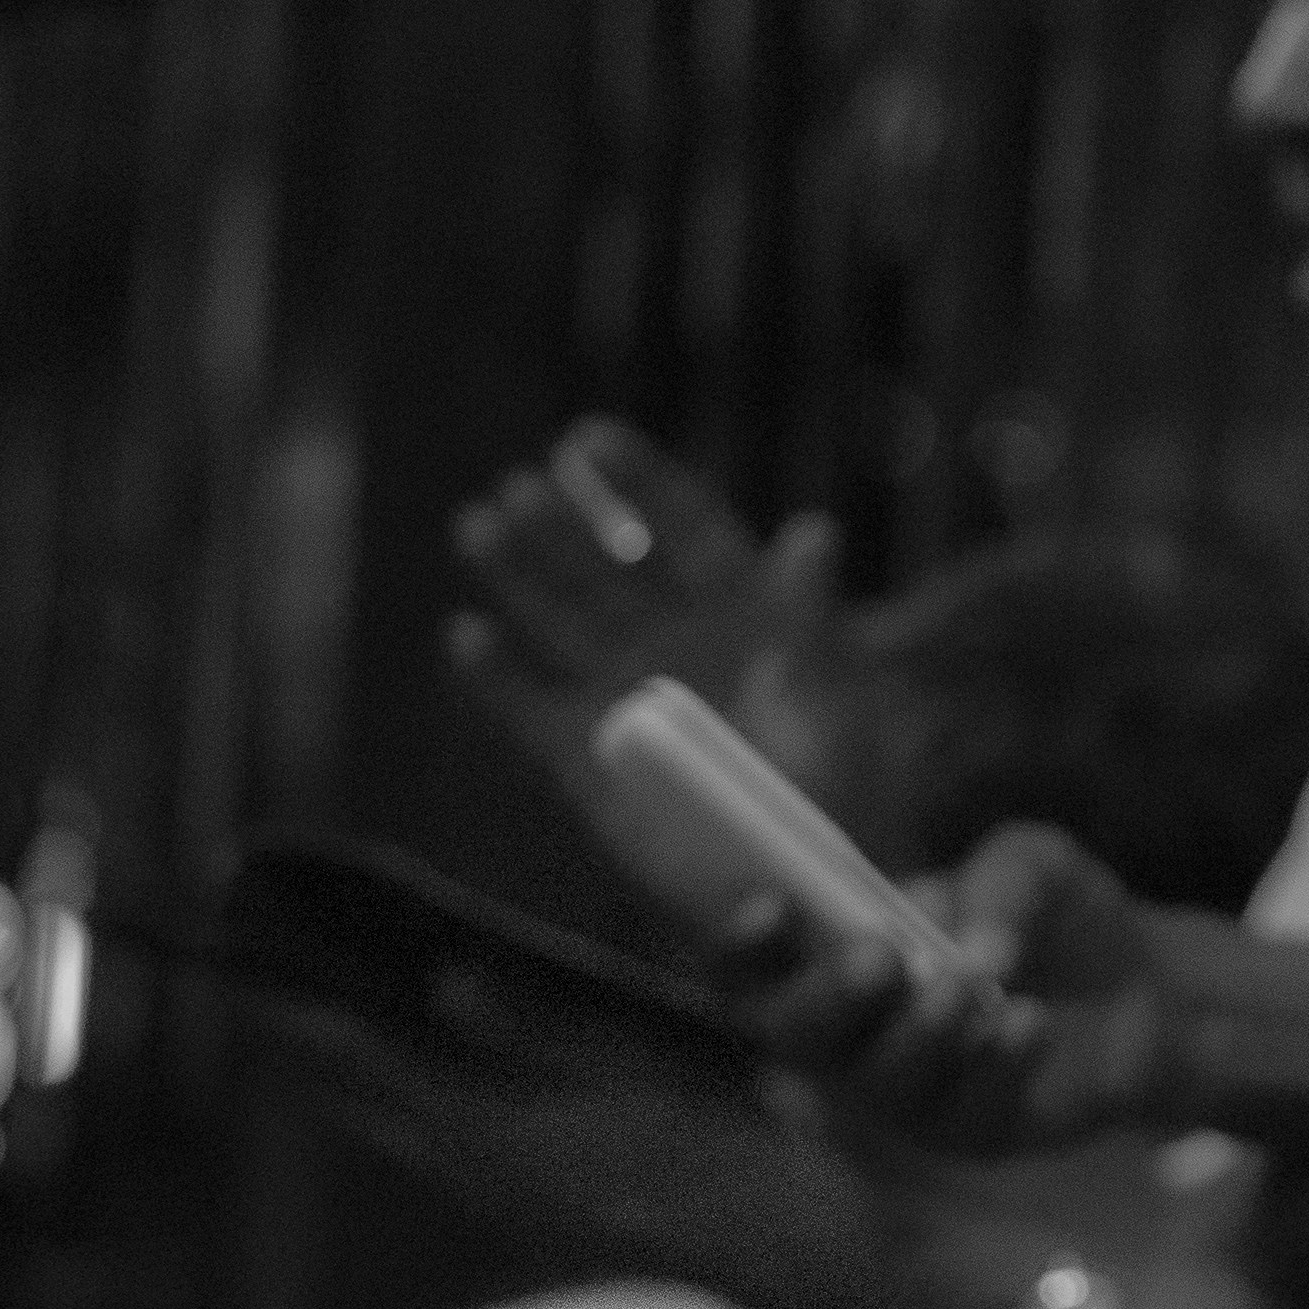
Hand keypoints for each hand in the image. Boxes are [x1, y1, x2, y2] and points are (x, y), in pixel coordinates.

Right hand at [447, 420, 839, 898]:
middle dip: (562, 525)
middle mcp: (673, 636)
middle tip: (516, 487)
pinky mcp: (588, 757)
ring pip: (560, 618)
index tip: (589, 436)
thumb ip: (806, 613)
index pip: (683, 525)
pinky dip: (497, 675)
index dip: (638, 480)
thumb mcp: (830, 688)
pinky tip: (467, 636)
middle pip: (606, 566)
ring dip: (519, 573)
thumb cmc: (841, 777)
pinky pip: (531, 706)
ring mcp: (626, 692)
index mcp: (737, 605)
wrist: (812, 872)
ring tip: (479, 525)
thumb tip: (814, 530)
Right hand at [749, 826, 1182, 1154]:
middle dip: (827, 997)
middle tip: (880, 958)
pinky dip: (994, 1068)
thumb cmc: (1053, 916)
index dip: (740, 943)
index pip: (752, 965)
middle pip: (794, 1036)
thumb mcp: (1034, 866)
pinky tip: (1030, 1022)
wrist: (1142, 989)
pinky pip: (963, 1114)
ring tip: (968, 986)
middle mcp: (851, 1036)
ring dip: (916, 1035)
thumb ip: (997, 881)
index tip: (769, 904)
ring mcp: (905, 1093)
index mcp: (832, 957)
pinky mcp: (970, 1134)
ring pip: (877, 1085)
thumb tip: (968, 944)